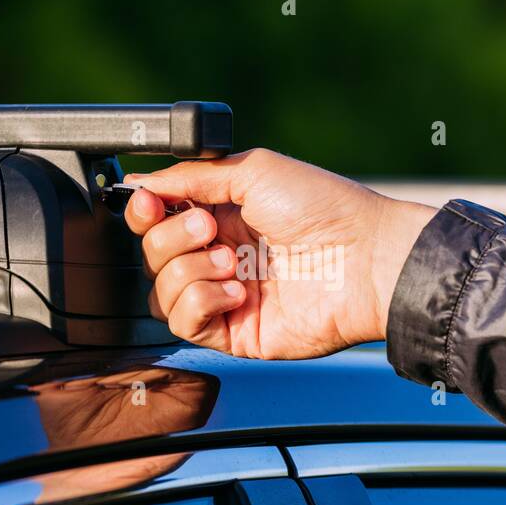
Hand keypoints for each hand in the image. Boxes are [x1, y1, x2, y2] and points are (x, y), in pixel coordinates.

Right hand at [123, 148, 434, 358]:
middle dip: (172, 237)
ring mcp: (226, 297)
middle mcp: (220, 257)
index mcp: (223, 216)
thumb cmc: (324, 208)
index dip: (144, 213)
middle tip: (211, 227)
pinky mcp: (235, 333)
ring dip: (188, 271)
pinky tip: (238, 292)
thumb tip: (141, 182)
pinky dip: (201, 302)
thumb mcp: (253, 170)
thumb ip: (192, 176)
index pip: (158, 221)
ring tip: (232, 262)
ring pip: (160, 293)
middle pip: (152, 256)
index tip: (148, 202)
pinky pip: (185, 324)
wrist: (364, 258)